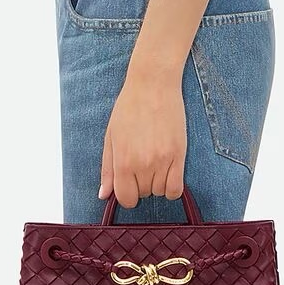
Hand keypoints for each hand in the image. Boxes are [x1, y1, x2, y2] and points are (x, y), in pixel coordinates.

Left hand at [98, 68, 187, 208]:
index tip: (129, 185)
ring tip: (155, 163)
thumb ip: (108, 169)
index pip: (126, 198)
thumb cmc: (129, 108)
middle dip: (141, 184)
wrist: (153, 85)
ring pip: (160, 192)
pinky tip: (168, 174)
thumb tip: (104, 195)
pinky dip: (172, 188)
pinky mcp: (179, 155)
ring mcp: (163, 161)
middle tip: (142, 163)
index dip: (127, 196)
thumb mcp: (111, 137)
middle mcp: (143, 165)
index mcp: (123, 161)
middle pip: (144, 194)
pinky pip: (176, 188)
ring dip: (157, 183)